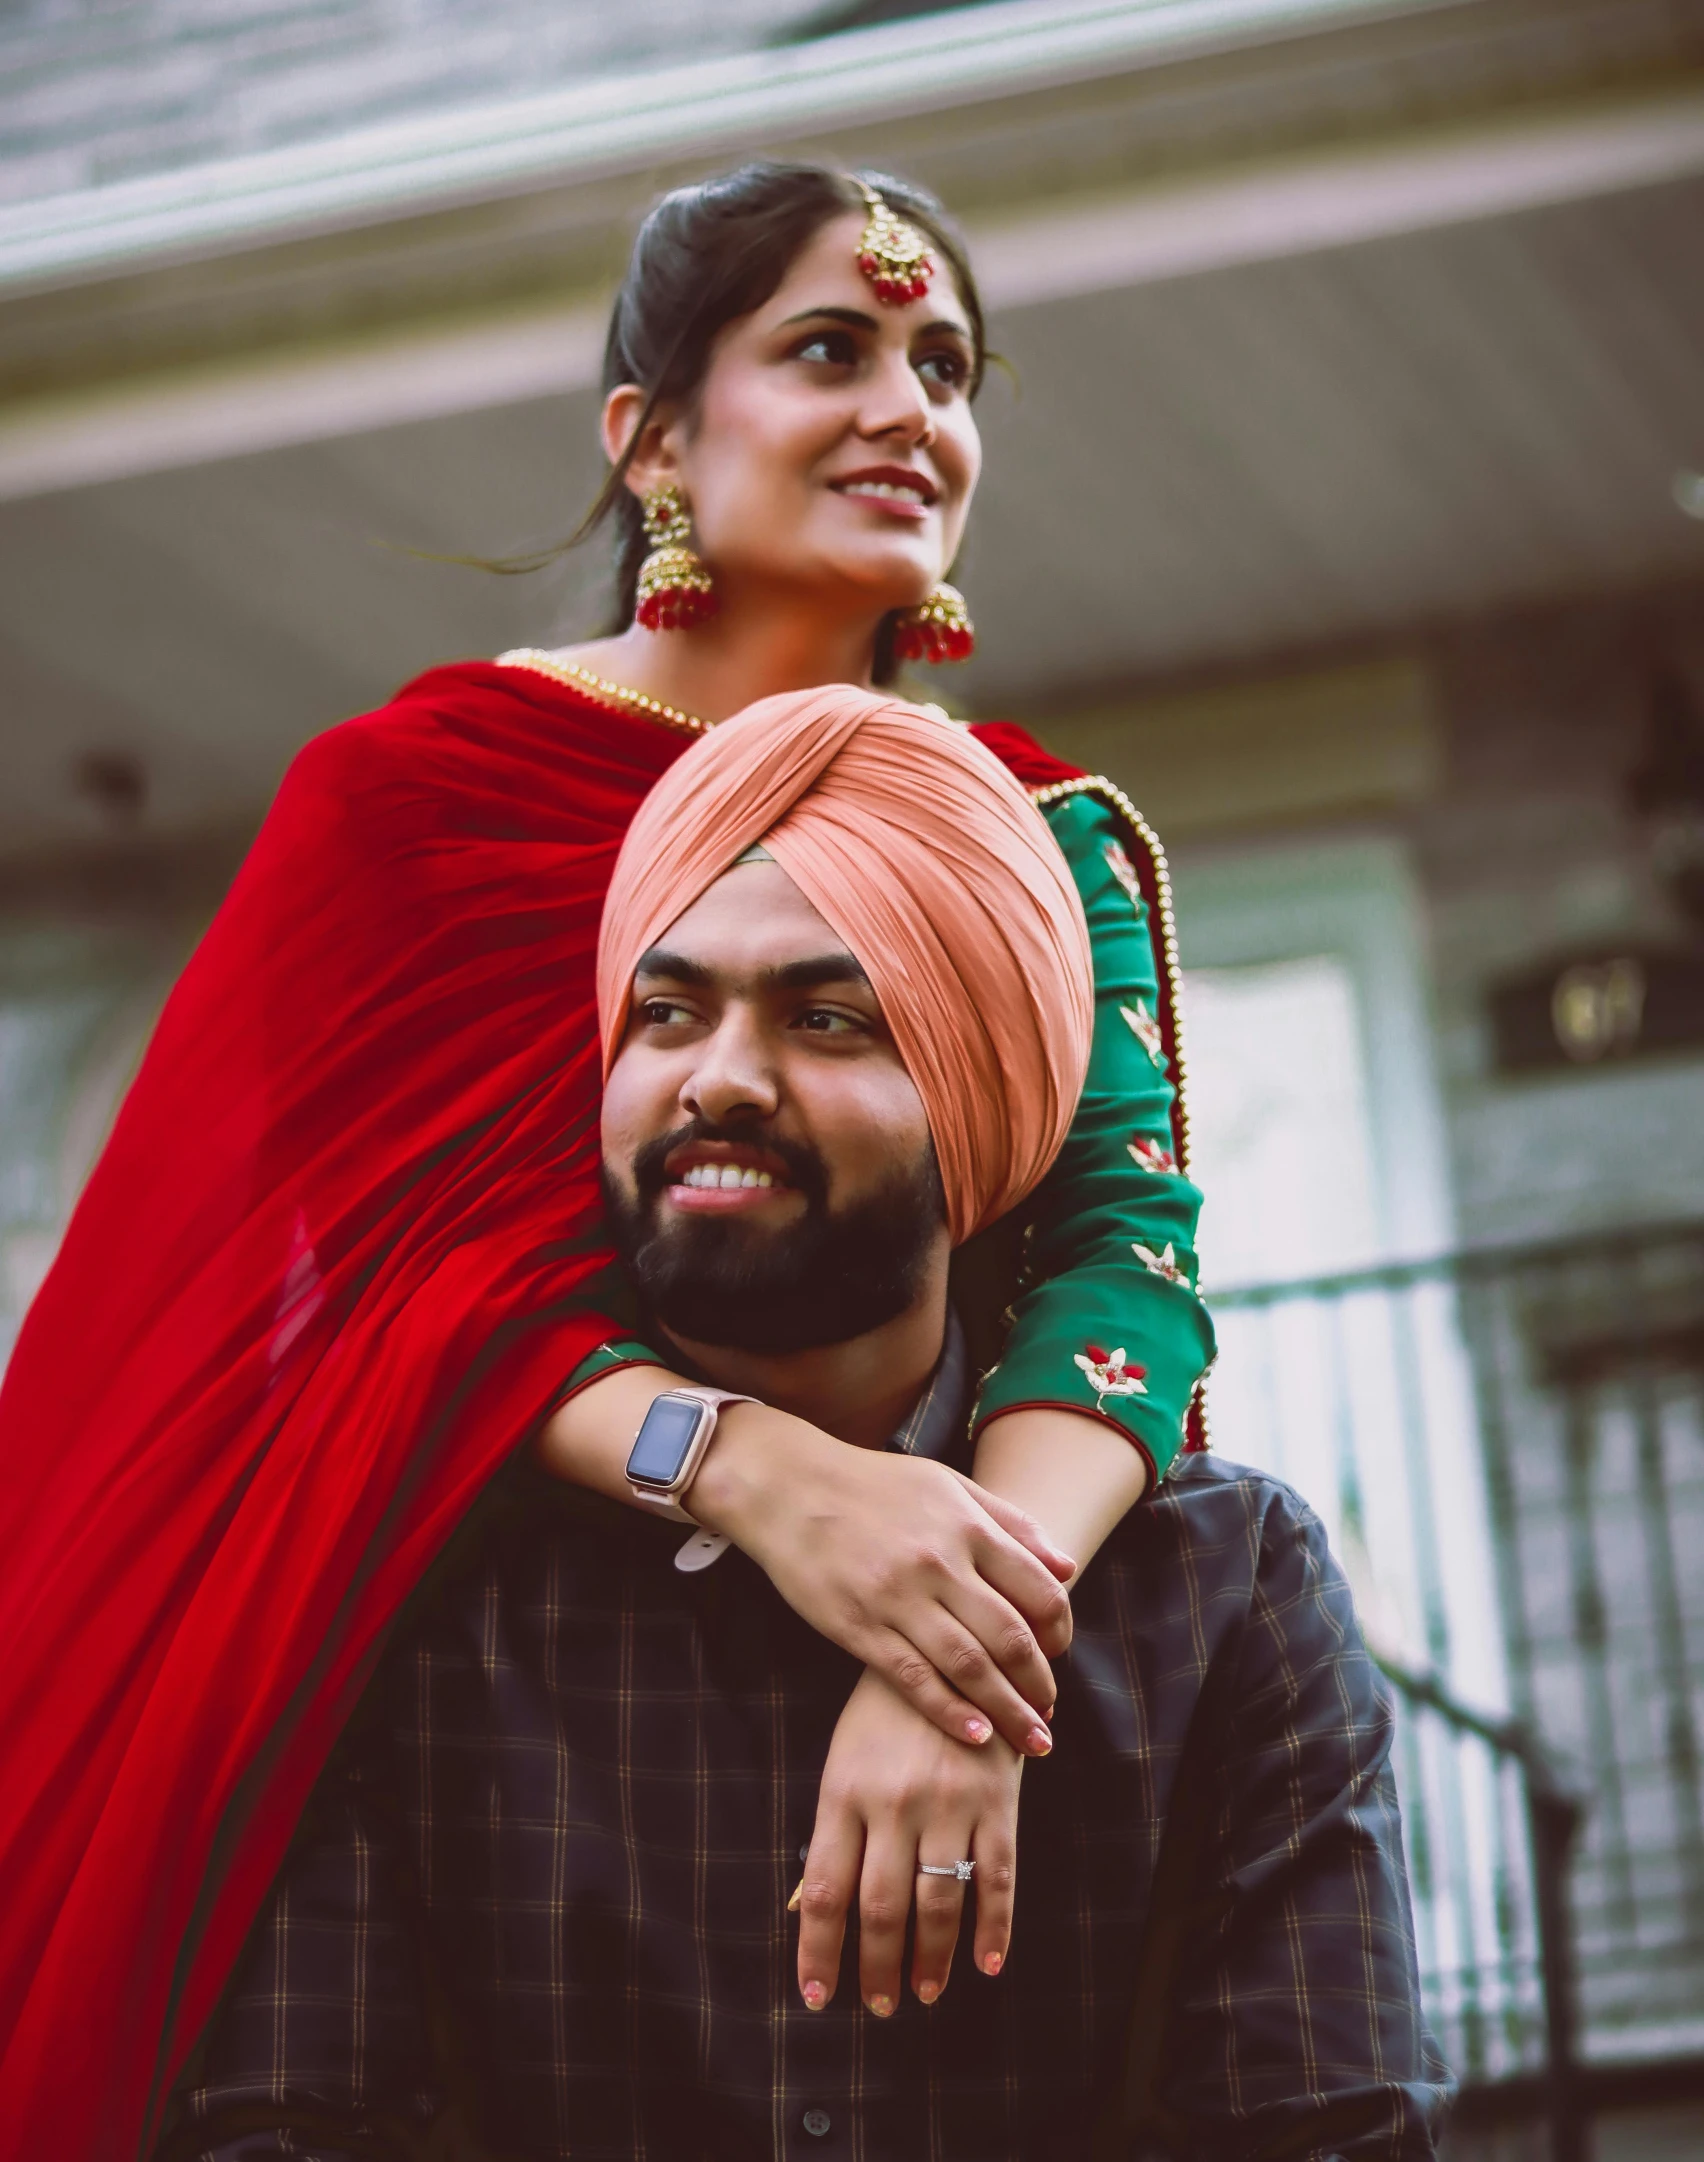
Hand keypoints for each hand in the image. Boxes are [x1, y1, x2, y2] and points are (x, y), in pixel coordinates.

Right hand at [690, 1406, 1072, 1753]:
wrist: (789, 1486)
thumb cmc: (874, 1485)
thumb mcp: (948, 1485)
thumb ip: (1010, 1522)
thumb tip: (1067, 1568)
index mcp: (968, 1526)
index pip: (1039, 1591)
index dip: (1060, 1633)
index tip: (1060, 1656)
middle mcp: (940, 1563)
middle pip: (1011, 1637)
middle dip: (1039, 1685)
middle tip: (1049, 1715)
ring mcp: (898, 1598)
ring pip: (969, 1666)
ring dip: (1008, 1710)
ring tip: (1032, 1741)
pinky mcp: (860, 1626)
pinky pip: (914, 1678)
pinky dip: (950, 1712)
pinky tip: (975, 1736)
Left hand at [793, 1668, 1022, 2014]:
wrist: (952, 1650)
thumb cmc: (884, 1716)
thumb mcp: (843, 1761)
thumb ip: (832, 1833)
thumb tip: (804, 1908)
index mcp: (844, 1792)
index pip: (824, 1889)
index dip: (819, 1950)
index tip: (817, 1994)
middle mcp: (893, 1803)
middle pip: (881, 1908)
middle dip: (878, 1968)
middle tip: (880, 2006)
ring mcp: (949, 1803)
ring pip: (939, 1904)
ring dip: (931, 1960)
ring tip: (924, 1991)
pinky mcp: (996, 1801)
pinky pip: (998, 1879)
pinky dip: (994, 1930)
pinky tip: (986, 1964)